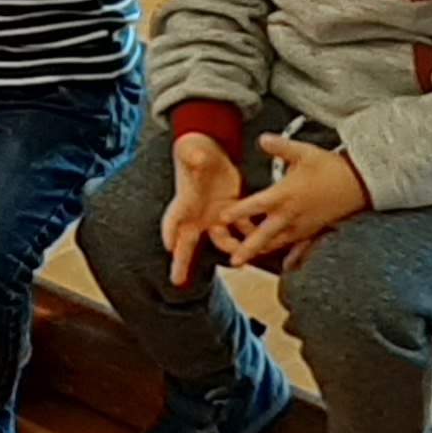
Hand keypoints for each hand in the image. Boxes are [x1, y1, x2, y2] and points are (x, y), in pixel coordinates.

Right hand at [160, 130, 243, 288]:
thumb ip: (194, 158)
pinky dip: (250, 238)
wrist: (208, 152)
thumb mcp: (192, 152)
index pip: (173, 218)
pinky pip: (241, 230)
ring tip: (240, 264)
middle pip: (186, 242)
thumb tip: (196, 159)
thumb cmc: (195, 152)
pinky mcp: (231, 213)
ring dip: (230, 251)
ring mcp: (214, 216)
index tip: (169, 246)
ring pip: (221, 241)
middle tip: (176, 280)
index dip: (170, 231)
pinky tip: (262, 247)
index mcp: (185, 200)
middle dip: (181, 261)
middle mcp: (197, 214)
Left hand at [218, 134, 370, 270]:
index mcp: (284, 195)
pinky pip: (301, 247)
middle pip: (264, 235)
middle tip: (233, 261)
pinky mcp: (314, 230)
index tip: (221, 219)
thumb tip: (261, 138)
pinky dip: (293, 257)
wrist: (360, 183)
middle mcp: (291, 215)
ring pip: (278, 243)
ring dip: (262, 251)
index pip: (255, 206)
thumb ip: (280, 147)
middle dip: (247, 248)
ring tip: (247, 261)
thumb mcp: (304, 152)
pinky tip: (287, 266)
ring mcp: (303, 226)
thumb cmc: (331, 167)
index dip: (237, 212)